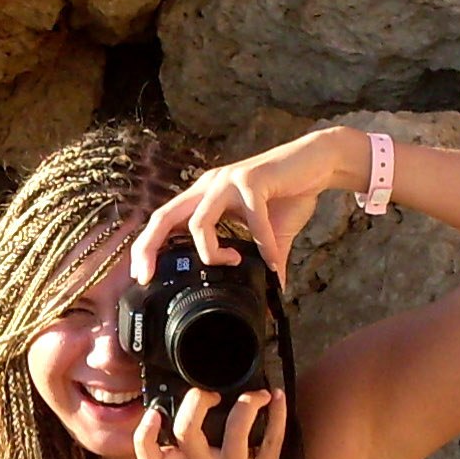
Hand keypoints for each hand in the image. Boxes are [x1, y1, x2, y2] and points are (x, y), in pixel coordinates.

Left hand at [129, 127, 364, 288]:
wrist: (317, 162)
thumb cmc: (288, 195)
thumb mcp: (270, 236)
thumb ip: (262, 262)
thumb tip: (271, 295)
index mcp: (205, 197)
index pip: (164, 221)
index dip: (147, 247)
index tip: (142, 276)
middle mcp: (209, 187)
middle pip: (164, 215)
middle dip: (149, 247)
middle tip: (146, 276)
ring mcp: (229, 181)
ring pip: (199, 220)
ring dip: (211, 251)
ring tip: (232, 263)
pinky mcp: (254, 180)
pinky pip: (251, 219)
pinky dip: (262, 244)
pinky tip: (272, 260)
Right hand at [133, 386, 287, 458]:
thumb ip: (191, 454)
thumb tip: (200, 410)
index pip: (150, 455)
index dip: (144, 434)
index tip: (153, 415)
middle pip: (187, 430)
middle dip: (196, 401)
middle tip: (211, 393)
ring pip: (236, 429)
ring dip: (247, 403)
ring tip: (258, 393)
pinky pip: (272, 441)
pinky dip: (278, 414)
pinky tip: (279, 398)